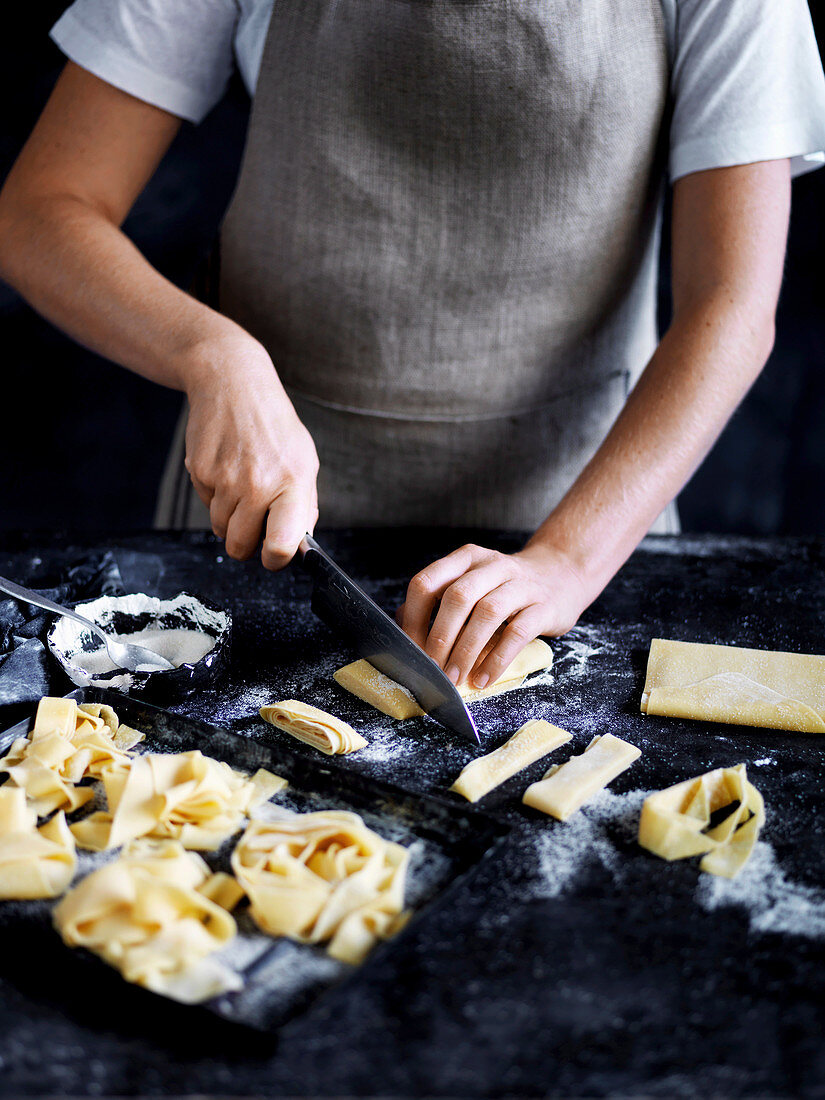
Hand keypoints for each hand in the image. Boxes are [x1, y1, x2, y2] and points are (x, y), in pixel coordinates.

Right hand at [182, 334, 318, 569]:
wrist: (234, 384)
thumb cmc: (273, 425)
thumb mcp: (303, 460)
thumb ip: (303, 505)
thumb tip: (297, 545)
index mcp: (293, 483)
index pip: (281, 545)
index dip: (275, 560)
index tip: (274, 555)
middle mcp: (258, 483)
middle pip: (241, 546)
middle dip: (246, 542)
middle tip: (254, 520)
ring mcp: (226, 478)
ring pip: (221, 529)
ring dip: (230, 517)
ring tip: (242, 484)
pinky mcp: (200, 471)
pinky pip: (206, 504)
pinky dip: (214, 495)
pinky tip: (225, 467)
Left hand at [399, 542, 591, 688]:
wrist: (561, 574)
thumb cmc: (505, 589)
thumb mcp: (471, 585)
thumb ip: (438, 602)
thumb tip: (402, 628)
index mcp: (466, 559)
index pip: (427, 582)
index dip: (414, 618)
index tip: (411, 648)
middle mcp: (492, 566)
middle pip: (457, 596)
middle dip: (440, 637)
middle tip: (434, 669)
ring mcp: (521, 584)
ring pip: (487, 612)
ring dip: (467, 650)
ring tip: (456, 677)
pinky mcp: (544, 606)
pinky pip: (518, 631)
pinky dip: (498, 658)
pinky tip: (484, 677)